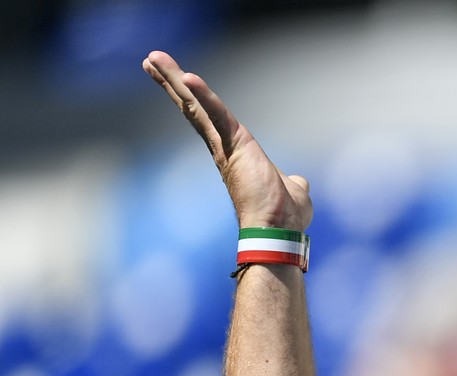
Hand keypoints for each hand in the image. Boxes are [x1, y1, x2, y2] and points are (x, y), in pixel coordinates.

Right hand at [142, 50, 312, 231]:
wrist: (279, 229)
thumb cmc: (285, 216)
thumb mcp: (293, 189)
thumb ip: (293, 181)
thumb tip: (299, 183)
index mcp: (235, 152)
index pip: (208, 118)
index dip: (193, 98)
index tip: (179, 78)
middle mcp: (223, 147)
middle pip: (193, 107)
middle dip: (172, 82)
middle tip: (151, 60)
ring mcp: (226, 145)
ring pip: (195, 105)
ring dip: (174, 79)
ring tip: (152, 58)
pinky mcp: (234, 143)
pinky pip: (216, 113)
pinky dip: (203, 94)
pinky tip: (186, 76)